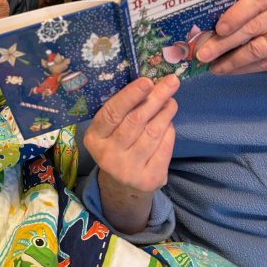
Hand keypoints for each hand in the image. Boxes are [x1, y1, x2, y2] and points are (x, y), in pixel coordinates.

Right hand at [84, 74, 179, 193]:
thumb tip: (150, 83)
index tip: (147, 81)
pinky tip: (169, 122)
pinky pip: (164, 148)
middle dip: (155, 98)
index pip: (112, 113)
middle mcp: (108, 155)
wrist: (123, 185)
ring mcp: (128, 169)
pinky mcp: (148, 179)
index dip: (130, 96)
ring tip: (171, 101)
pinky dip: (169, 131)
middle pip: (135, 121)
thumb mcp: (110, 130)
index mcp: (95, 138)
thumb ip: (123, 110)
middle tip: (171, 82)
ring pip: (152, 133)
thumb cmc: (117, 145)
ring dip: (165, 113)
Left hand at [195, 0, 266, 73]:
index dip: (235, 14)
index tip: (217, 29)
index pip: (255, 0)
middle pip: (252, 28)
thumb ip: (246, 11)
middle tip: (203, 54)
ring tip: (213, 66)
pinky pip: (266, 64)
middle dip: (223, 43)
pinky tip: (229, 70)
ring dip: (231, 61)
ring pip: (258, 50)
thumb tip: (209, 30)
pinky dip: (244, 69)